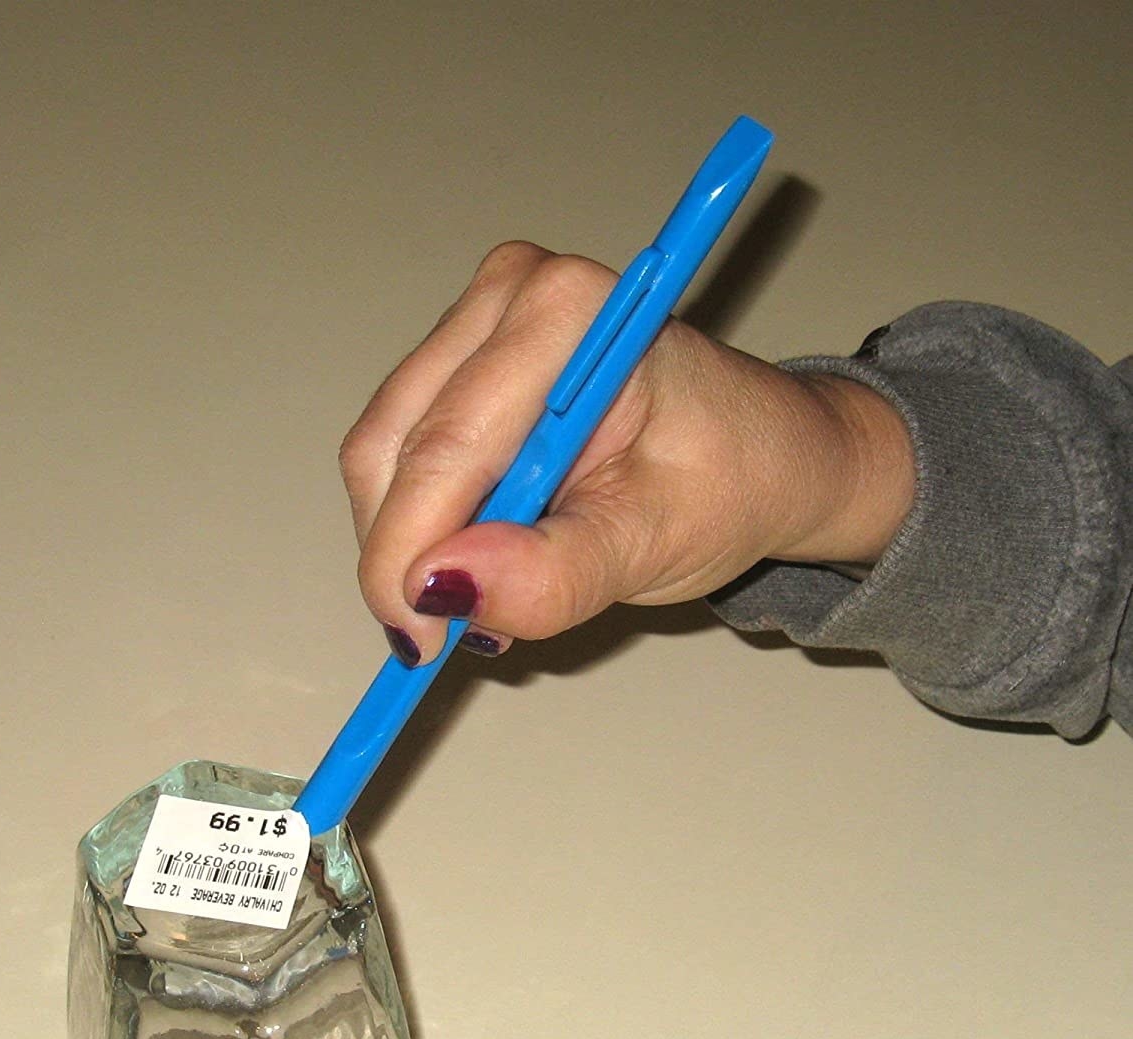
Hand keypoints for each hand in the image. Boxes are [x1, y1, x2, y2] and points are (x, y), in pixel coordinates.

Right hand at [341, 241, 915, 663]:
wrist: (761, 456)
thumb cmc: (728, 482)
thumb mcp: (653, 544)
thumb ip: (554, 572)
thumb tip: (442, 590)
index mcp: (568, 312)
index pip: (446, 446)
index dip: (409, 551)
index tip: (417, 641)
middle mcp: (508, 295)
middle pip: (393, 445)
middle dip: (404, 554)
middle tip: (444, 636)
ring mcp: (475, 323)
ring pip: (381, 454)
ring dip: (409, 541)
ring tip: (481, 592)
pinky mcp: (458, 360)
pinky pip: (397, 453)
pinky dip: (419, 522)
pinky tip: (476, 552)